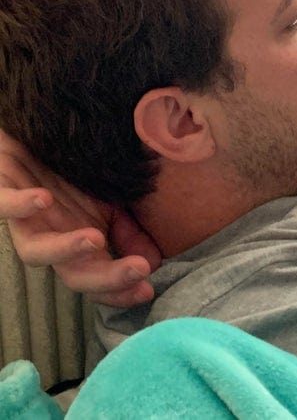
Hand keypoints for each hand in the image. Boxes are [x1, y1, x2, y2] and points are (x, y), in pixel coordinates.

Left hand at [0, 130, 161, 305]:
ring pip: (34, 251)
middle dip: (105, 278)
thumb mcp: (109, 201)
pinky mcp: (2, 190)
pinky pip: (4, 206)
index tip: (148, 289)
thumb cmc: (72, 172)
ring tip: (95, 240)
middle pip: (73, 274)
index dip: (120, 291)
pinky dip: (21, 206)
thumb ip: (128, 230)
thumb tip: (154, 260)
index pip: (98, 278)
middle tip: (138, 269)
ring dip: (64, 250)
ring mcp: (25, 218)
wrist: (34, 134)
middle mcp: (51, 237)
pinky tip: (43, 199)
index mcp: (77, 244)